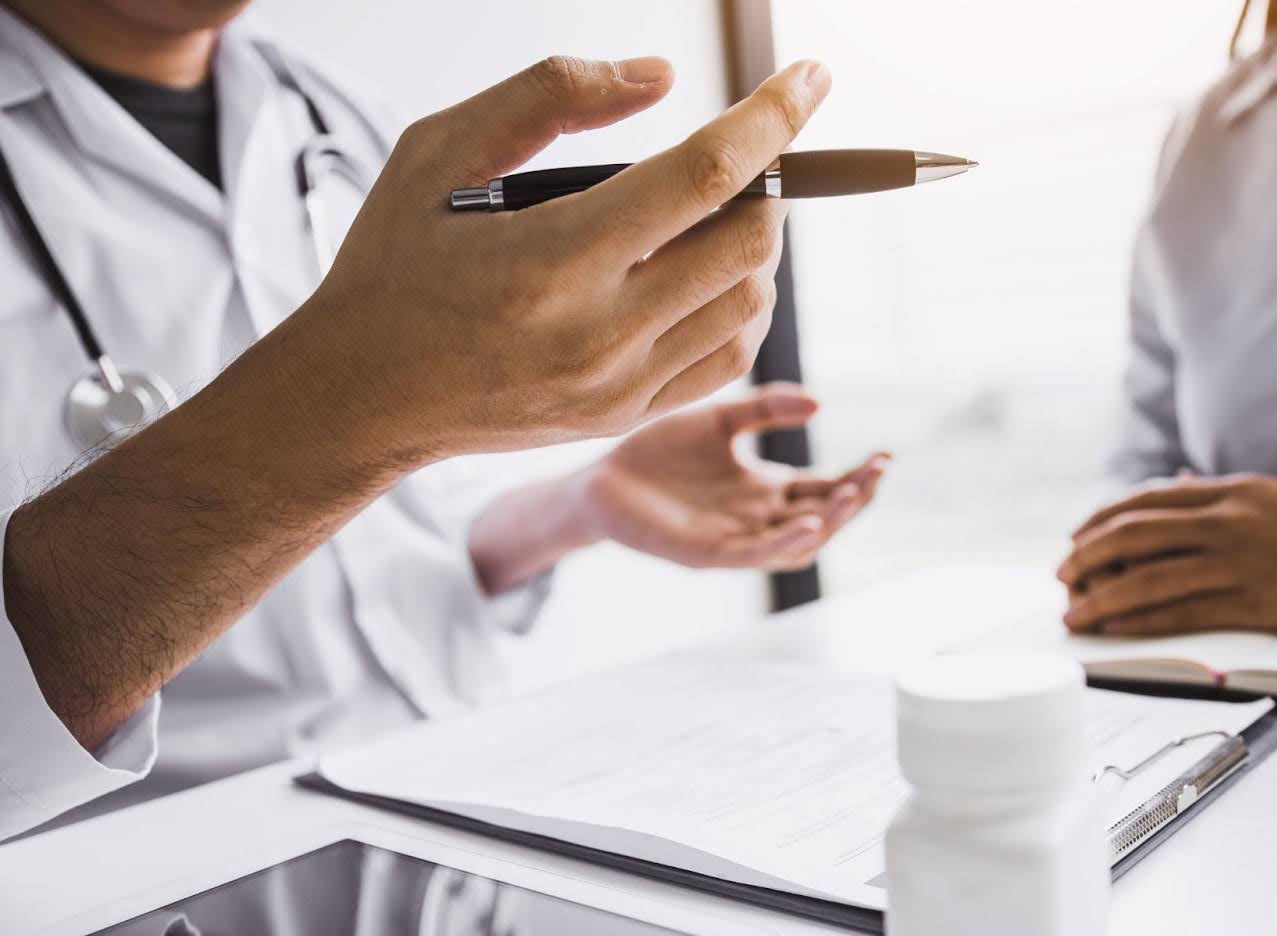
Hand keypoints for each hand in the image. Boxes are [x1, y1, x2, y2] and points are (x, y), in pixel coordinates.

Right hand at [283, 54, 830, 465]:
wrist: (363, 394)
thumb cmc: (396, 261)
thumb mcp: (439, 150)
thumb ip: (549, 96)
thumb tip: (662, 77)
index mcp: (554, 258)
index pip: (703, 175)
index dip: (771, 117)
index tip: (811, 76)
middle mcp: (599, 331)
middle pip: (749, 242)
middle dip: (766, 182)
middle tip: (739, 158)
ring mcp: (620, 385)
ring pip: (752, 303)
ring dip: (756, 245)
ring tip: (712, 217)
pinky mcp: (628, 417)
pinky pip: (729, 357)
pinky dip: (741, 306)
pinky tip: (706, 276)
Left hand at [467, 384, 887, 590]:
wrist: (599, 480)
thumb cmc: (656, 452)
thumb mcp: (719, 420)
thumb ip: (764, 409)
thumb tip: (819, 404)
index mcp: (764, 489)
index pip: (823, 488)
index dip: (856, 477)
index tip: (885, 456)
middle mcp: (757, 518)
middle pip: (821, 516)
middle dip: (853, 498)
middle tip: (876, 473)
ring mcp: (735, 539)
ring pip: (797, 542)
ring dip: (828, 522)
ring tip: (851, 495)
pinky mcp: (708, 554)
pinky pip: (754, 554)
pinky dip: (784, 542)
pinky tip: (806, 522)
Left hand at [1058, 475, 1276, 635]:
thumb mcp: (1274, 495)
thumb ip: (1219, 496)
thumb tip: (1173, 489)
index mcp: (1231, 492)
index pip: (1145, 502)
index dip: (1100, 522)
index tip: (1075, 541)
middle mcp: (1229, 521)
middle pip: (1133, 535)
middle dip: (1087, 559)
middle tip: (1062, 578)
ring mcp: (1241, 562)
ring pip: (1147, 578)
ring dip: (1101, 597)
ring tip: (1073, 613)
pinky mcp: (1257, 603)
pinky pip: (1182, 612)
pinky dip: (1139, 620)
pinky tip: (1114, 628)